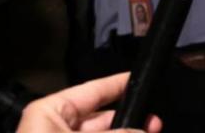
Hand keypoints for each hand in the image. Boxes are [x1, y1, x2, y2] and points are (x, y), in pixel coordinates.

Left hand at [18, 72, 161, 132]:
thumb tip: (144, 128)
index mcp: (50, 112)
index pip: (92, 89)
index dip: (118, 83)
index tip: (140, 78)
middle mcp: (56, 127)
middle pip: (101, 116)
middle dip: (129, 118)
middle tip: (154, 122)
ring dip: (127, 132)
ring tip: (151, 130)